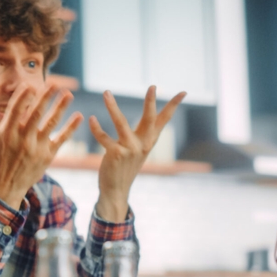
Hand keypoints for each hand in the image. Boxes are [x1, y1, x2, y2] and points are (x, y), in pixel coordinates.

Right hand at [0, 85, 82, 208]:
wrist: (2, 189)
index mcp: (6, 134)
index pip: (15, 110)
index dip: (23, 96)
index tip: (30, 84)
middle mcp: (22, 139)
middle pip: (36, 113)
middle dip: (46, 97)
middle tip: (54, 84)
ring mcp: (36, 148)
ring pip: (51, 124)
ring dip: (61, 108)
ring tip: (69, 95)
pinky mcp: (47, 156)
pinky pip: (61, 139)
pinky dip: (70, 128)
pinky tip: (79, 116)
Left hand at [90, 86, 184, 220]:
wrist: (116, 189)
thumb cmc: (125, 167)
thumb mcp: (139, 150)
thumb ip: (144, 134)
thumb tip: (151, 118)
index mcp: (149, 141)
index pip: (164, 120)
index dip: (173, 105)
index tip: (184, 92)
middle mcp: (142, 144)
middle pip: (150, 119)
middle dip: (150, 102)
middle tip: (152, 86)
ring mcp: (129, 149)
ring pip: (121, 123)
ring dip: (112, 107)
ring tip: (106, 92)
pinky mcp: (115, 155)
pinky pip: (104, 138)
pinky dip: (97, 128)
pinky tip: (92, 118)